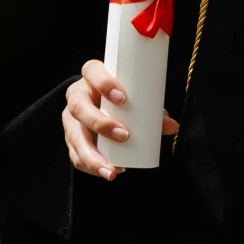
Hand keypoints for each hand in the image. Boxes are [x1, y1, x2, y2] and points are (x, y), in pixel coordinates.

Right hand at [62, 58, 177, 178]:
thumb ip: (152, 109)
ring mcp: (71, 119)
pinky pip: (75, 155)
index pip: (91, 71)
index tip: (123, 99)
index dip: (103, 83)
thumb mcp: (136, 97)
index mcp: (91, 78)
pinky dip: (92, 166)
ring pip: (74, 136)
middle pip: (78, 106)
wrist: (105, 105)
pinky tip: (107, 172)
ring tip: (113, 168)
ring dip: (93, 155)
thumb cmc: (124, 97)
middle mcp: (77, 96)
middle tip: (124, 135)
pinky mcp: (72, 139)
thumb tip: (171, 126)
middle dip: (100, 123)